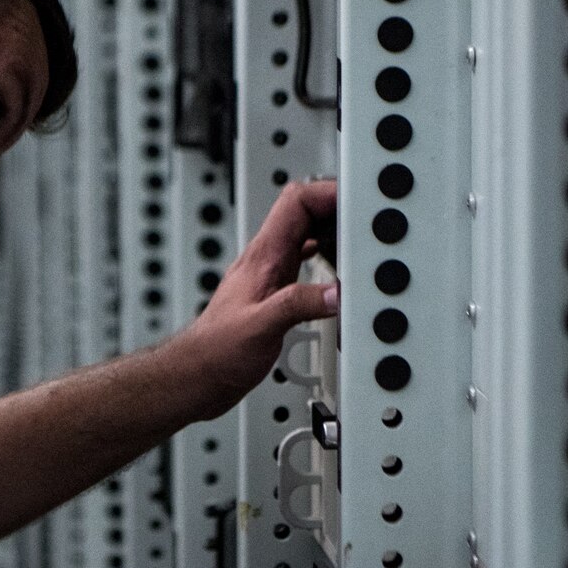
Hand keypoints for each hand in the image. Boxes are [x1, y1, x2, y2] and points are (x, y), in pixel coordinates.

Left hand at [174, 178, 338, 419]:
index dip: (329, 192)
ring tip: (361, 245)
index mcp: (264, 256)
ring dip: (335, 234)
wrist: (198, 375)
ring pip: (307, 235)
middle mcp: (267, 259)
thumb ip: (300, 306)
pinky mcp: (275, 292)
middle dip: (340, 210)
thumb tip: (338, 292)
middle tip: (369, 223)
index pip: (297, 200)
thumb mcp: (263, 327)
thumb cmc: (217, 351)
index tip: (358, 201)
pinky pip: (304, 261)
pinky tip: (339, 272)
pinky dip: (326, 260)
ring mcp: (271, 274)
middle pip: (307, 212)